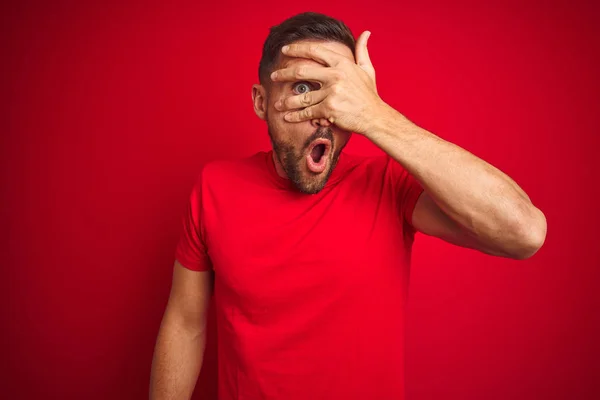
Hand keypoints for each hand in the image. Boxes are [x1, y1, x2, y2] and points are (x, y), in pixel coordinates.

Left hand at [270, 31, 387, 135]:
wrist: (374, 116)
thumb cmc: (369, 94)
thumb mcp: (367, 69)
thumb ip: (362, 50)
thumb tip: (365, 33)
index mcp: (342, 64)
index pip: (314, 52)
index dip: (297, 49)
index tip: (285, 50)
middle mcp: (335, 76)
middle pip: (302, 71)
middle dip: (284, 73)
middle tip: (273, 76)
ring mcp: (331, 93)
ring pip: (302, 96)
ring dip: (287, 101)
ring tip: (277, 103)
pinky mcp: (329, 109)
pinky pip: (308, 112)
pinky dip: (296, 116)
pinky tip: (287, 117)